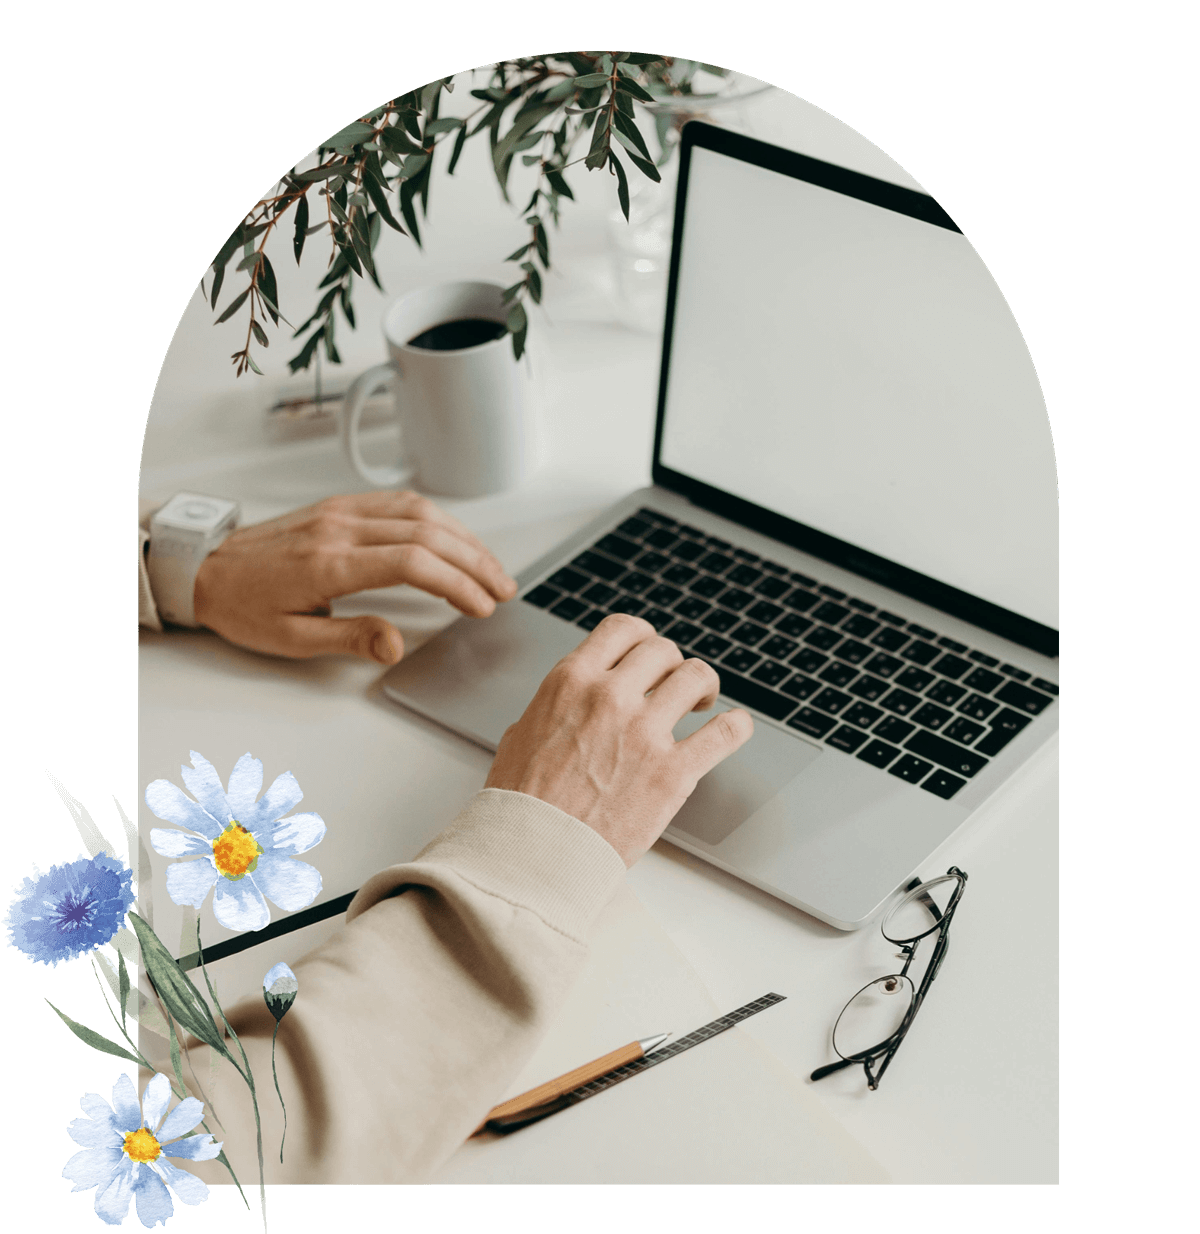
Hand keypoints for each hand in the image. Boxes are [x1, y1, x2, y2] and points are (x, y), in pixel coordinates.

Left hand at [192, 491, 516, 662]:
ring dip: (463, 538)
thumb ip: (349, 639)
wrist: (206, 568)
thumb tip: (397, 645)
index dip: (456, 583)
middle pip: (427, 533)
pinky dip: (438, 520)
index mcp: (329, 563)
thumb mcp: (290, 640)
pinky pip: (400, 502)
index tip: (481, 605)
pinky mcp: (341, 506)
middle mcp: (340, 528)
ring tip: (490, 567)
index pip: (412, 563)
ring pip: (420, 511)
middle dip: (474, 561)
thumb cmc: (244, 606)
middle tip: (502, 589)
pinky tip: (454, 539)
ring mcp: (342, 511)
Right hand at [484, 614, 753, 865]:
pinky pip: (725, 733)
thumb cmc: (521, 802)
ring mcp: (644, 733)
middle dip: (671, 666)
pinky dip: (736, 726)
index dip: (642, 638)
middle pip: (663, 650)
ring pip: (696, 677)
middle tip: (673, 686)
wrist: (532, 853)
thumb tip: (573, 701)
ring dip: (703, 687)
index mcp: (571, 681)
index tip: (649, 653)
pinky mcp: (673, 773)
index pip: (622, 629)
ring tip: (701, 704)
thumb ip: (557, 705)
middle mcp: (610, 697)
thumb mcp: (522, 732)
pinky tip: (734, 727)